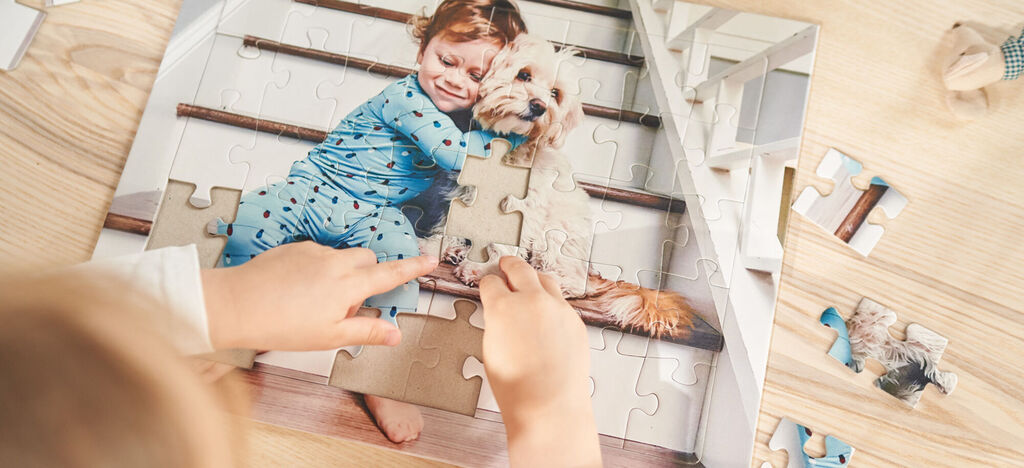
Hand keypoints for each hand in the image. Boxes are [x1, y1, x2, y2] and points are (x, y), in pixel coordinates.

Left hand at [201, 242, 437, 350]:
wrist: (236, 304)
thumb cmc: (281, 325)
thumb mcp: (330, 337)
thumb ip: (366, 331)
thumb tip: (396, 334)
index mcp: (349, 285)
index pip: (391, 273)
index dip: (413, 267)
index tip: (431, 260)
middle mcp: (335, 262)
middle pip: (367, 260)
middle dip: (369, 275)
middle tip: (349, 305)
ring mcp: (314, 252)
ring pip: (342, 258)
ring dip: (341, 274)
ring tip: (314, 302)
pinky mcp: (294, 248)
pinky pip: (318, 254)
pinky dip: (319, 269)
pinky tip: (297, 290)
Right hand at [479, 256, 599, 466]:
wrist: (548, 404)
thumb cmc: (517, 388)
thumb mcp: (491, 349)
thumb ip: (496, 322)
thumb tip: (499, 312)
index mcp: (503, 307)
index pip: (491, 282)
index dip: (487, 283)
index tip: (487, 283)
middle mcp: (531, 301)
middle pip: (519, 268)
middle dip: (509, 265)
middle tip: (504, 263)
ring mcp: (557, 309)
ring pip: (545, 280)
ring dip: (533, 278)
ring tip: (528, 280)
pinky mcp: (575, 320)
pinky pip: (561, 302)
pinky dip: (551, 301)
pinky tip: (546, 311)